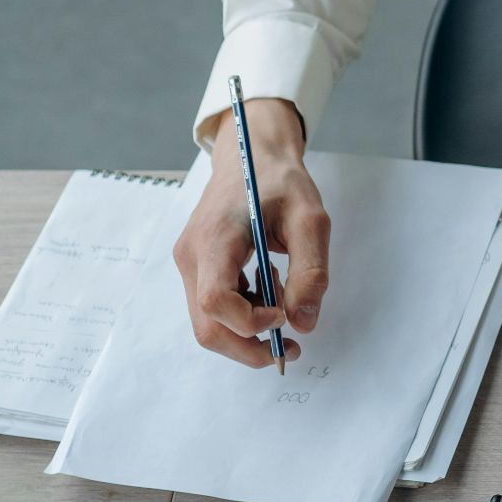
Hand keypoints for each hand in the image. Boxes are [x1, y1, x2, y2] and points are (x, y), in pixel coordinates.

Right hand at [172, 98, 328, 367]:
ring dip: (249, 329)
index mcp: (215, 239)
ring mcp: (190, 263)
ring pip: (208, 322)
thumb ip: (311, 272)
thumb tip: (303, 324)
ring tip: (283, 298)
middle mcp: (192, 256)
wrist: (250, 154)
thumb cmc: (280, 180)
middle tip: (291, 347)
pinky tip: (270, 287)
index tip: (285, 314)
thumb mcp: (310, 219)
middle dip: (248, 347)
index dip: (250, 322)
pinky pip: (214, 307)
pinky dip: (244, 313)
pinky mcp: (198, 266)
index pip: (215, 302)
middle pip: (207, 327)